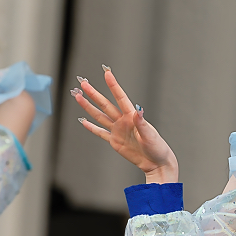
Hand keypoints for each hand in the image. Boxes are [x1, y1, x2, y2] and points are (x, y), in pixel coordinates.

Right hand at [74, 67, 178, 183]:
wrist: (155, 162)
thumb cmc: (157, 147)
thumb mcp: (150, 135)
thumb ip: (142, 123)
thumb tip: (138, 110)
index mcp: (132, 117)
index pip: (120, 98)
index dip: (113, 85)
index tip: (107, 73)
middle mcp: (123, 121)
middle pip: (105, 105)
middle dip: (93, 94)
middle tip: (83, 83)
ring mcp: (118, 130)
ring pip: (100, 116)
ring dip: (89, 107)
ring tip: (78, 97)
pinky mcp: (114, 141)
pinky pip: (101, 133)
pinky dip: (92, 127)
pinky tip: (84, 121)